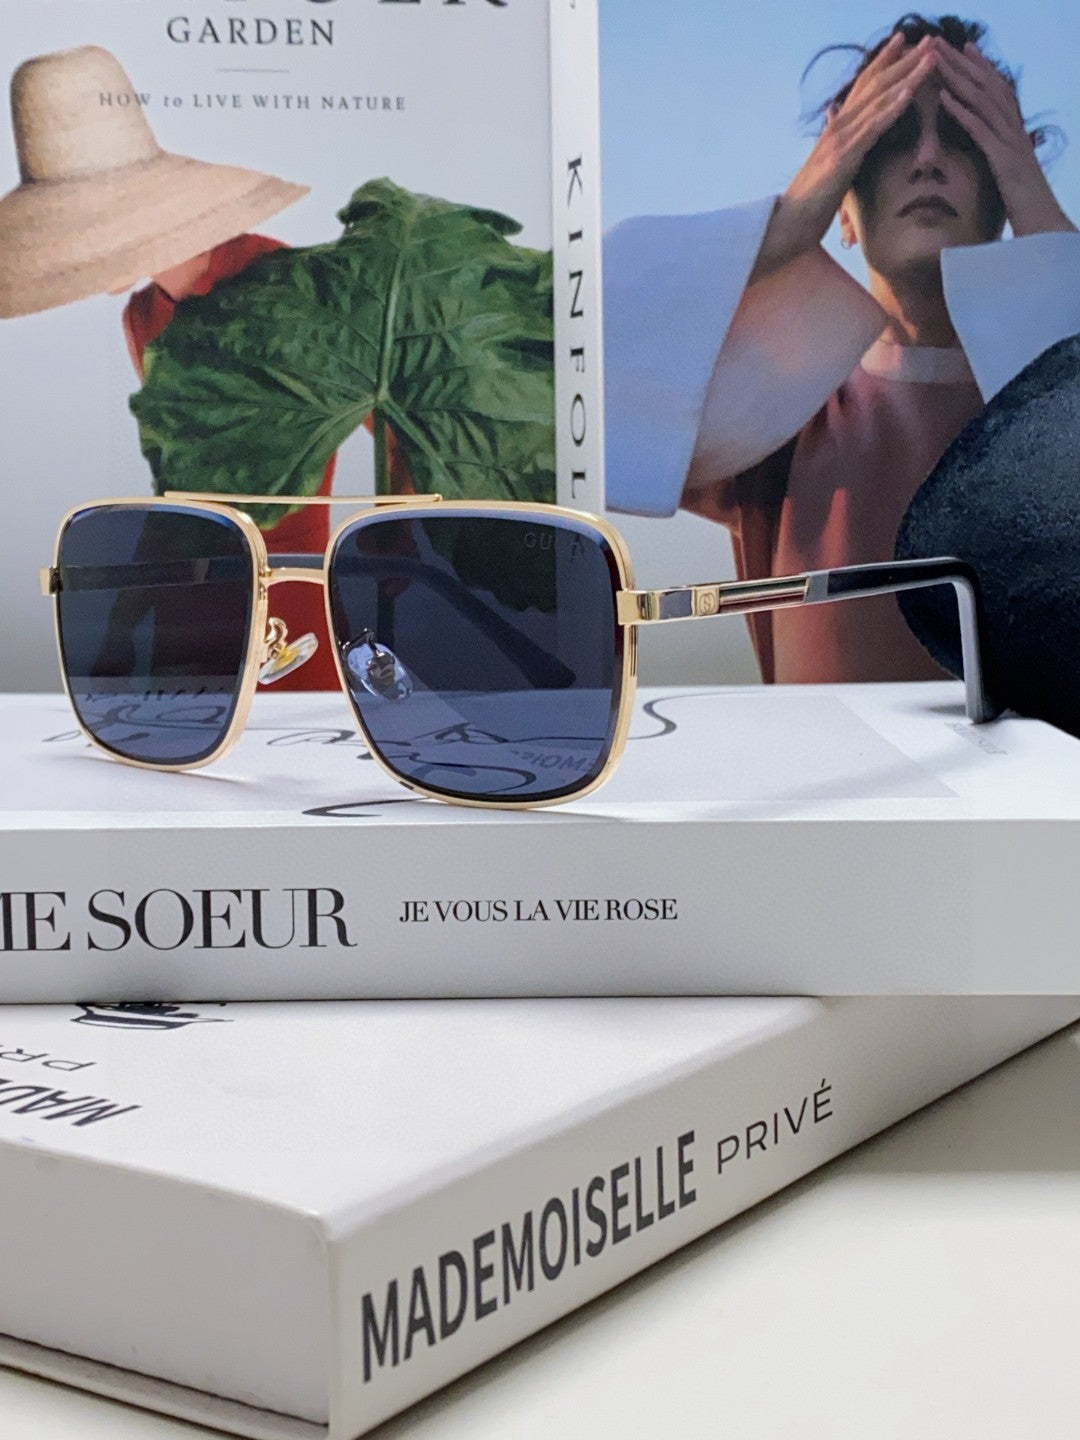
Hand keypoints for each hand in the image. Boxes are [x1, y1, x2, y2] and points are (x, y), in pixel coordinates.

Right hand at [752, 32, 937, 278]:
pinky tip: (910, 92)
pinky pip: (873, 127)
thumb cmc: (809, 199)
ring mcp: (841, 139)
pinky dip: (892, 108)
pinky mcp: (844, 157)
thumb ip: (833, 135)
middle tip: (930, 39)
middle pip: (875, 84)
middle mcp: (839, 125)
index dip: (884, 62)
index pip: (864, 86)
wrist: (789, 222)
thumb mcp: (825, 161)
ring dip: (907, 76)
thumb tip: (832, 113)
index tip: (905, 41)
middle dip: (904, 60)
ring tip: (931, 57)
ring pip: (879, 100)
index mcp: (838, 127)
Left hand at [935, 40, 1076, 236]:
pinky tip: (944, 98)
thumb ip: (1000, 161)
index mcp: (1015, 135)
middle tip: (939, 42)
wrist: (1045, 232)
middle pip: (988, 88)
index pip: (997, 92)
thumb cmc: (1026, 211)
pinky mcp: (1005, 161)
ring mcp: (1011, 144)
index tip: (962, 48)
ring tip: (935, 60)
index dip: (981, 69)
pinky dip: (963, 112)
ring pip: (983, 102)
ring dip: (958, 78)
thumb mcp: (1009, 179)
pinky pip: (981, 131)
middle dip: (963, 63)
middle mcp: (1015, 132)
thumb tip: (991, 154)